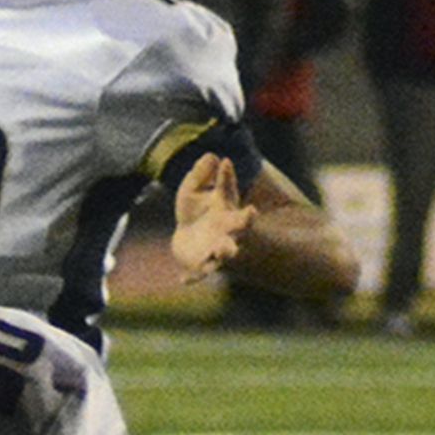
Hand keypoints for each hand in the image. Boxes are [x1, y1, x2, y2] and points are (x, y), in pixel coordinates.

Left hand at [171, 153, 256, 282]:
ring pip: (227, 251)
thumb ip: (200, 174)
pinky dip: (193, 276)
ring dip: (226, 251)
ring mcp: (217, 248)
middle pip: (240, 225)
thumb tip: (213, 155)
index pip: (227, 189)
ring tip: (227, 251)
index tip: (225, 162)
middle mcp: (227, 228)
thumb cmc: (198, 212)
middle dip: (245, 220)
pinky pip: (200, 272)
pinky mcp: (204, 264)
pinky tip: (183, 280)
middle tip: (251, 214)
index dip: (226, 176)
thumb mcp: (193, 191)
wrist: (193, 242)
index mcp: (225, 207)